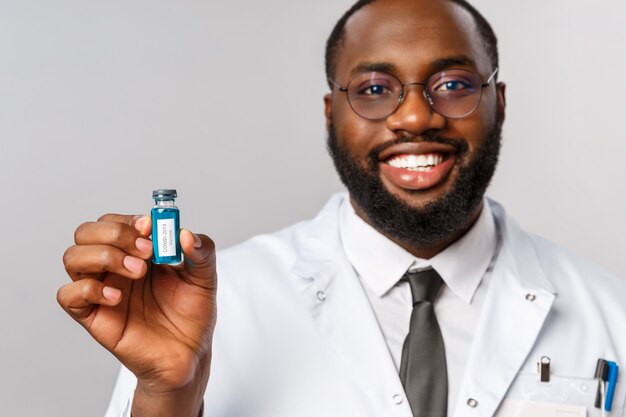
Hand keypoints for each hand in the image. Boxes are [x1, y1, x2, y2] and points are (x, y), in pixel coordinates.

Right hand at [57, 214, 215, 415]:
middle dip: (115, 233)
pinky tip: (118, 298)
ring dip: (104, 256)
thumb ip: (202, 252)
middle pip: (86, 232)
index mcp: (135, 251)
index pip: (113, 221)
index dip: (128, 220)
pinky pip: (68, 295)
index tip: (150, 228)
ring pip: (73, 257)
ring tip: (138, 272)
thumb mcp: (205, 277)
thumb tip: (185, 235)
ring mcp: (102, 290)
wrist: (190, 353)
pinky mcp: (94, 317)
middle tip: (146, 251)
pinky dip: (88, 289)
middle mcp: (114, 267)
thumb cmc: (192, 313)